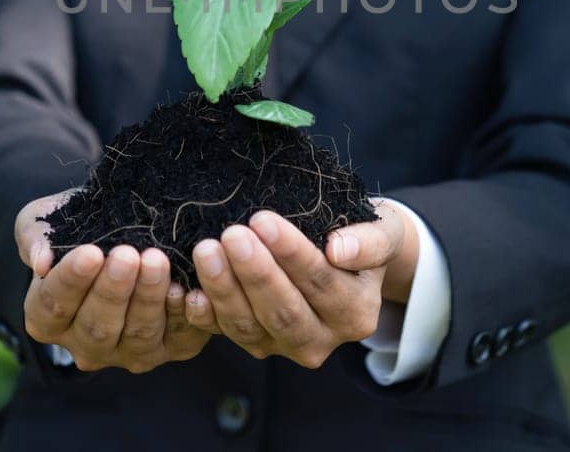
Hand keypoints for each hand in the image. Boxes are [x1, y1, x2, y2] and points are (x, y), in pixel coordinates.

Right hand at [15, 189, 209, 372]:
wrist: (128, 232)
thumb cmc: (79, 230)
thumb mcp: (46, 222)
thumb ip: (34, 236)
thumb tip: (41, 261)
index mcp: (48, 320)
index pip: (53, 306)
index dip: (71, 281)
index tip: (90, 253)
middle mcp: (86, 347)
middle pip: (96, 327)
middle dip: (112, 291)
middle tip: (127, 255)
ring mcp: (129, 353)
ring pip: (138, 335)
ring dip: (148, 298)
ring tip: (157, 261)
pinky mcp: (172, 348)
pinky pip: (179, 338)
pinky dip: (182, 315)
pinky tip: (184, 288)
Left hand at [183, 199, 412, 368]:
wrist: (346, 258)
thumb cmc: (359, 237)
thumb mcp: (382, 232)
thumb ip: (369, 241)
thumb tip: (339, 250)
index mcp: (356, 314)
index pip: (322, 283)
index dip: (292, 255)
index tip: (263, 221)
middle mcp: (322, 339)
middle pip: (284, 313)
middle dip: (254, 274)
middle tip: (231, 235)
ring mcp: (282, 347)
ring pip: (248, 328)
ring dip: (223, 289)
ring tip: (205, 250)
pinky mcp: (251, 342)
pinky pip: (220, 333)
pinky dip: (202, 315)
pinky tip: (187, 291)